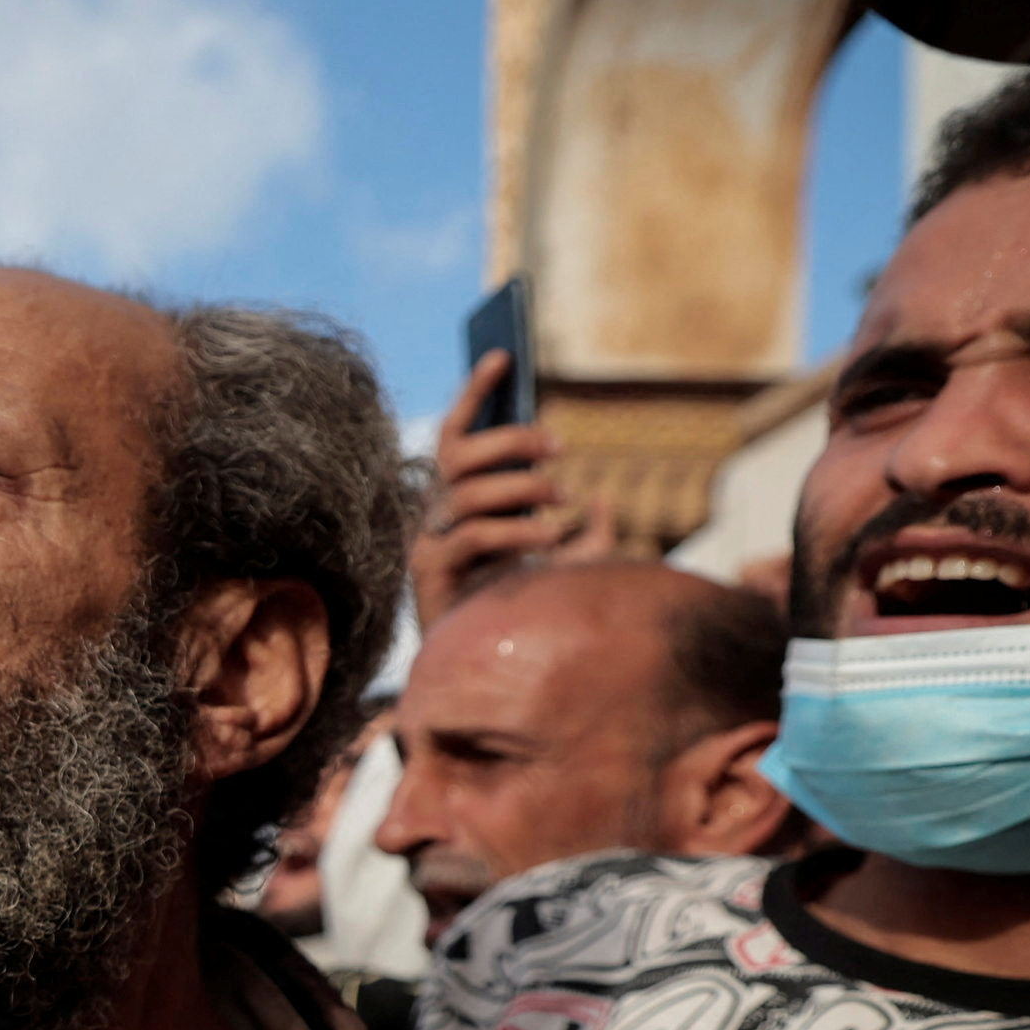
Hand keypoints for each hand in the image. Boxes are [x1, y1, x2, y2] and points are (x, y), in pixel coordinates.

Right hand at [411, 352, 613, 626]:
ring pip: (467, 491)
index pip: (456, 435)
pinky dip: (514, 531)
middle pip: (460, 455)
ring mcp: (428, 541)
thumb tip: (601, 498)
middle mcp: (436, 515)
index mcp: (460, 503)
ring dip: (520, 487)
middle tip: (560, 447)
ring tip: (560, 498)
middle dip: (510, 441)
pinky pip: (471, 535)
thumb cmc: (524, 615)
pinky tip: (549, 538)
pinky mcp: (430, 572)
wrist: (485, 672)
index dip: (475, 394)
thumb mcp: (568, 569)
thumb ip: (588, 536)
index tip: (503, 357)